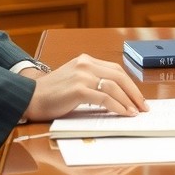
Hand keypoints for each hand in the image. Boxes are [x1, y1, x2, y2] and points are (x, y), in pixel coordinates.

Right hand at [22, 54, 148, 121]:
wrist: (30, 98)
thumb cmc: (52, 94)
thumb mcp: (75, 80)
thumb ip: (93, 81)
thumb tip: (119, 96)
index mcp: (86, 60)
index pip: (116, 70)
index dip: (130, 84)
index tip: (139, 98)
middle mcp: (85, 64)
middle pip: (119, 76)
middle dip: (135, 93)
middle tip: (143, 107)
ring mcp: (82, 75)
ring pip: (114, 87)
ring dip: (128, 101)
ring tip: (135, 113)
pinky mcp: (78, 89)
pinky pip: (105, 98)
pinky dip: (118, 107)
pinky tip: (124, 114)